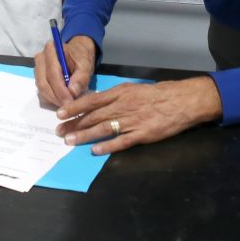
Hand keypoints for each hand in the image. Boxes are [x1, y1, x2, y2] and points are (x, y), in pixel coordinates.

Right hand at [34, 34, 95, 106]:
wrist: (78, 53)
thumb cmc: (81, 57)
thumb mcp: (86, 64)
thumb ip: (81, 77)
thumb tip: (72, 91)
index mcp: (51, 50)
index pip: (52, 73)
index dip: (60, 89)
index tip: (70, 101)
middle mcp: (40, 58)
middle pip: (43, 83)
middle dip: (56, 97)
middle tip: (69, 106)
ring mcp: (37, 69)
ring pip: (41, 89)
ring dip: (54, 99)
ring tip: (68, 103)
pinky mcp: (38, 78)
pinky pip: (42, 92)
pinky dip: (52, 99)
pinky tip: (62, 100)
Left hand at [55, 76, 222, 154]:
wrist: (180, 101)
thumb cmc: (155, 94)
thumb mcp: (131, 89)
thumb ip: (113, 97)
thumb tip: (93, 103)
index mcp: (119, 93)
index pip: (91, 100)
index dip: (74, 107)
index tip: (59, 113)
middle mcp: (123, 106)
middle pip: (93, 116)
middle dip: (74, 124)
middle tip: (59, 131)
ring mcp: (132, 121)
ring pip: (103, 128)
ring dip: (85, 135)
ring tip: (70, 141)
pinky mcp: (142, 134)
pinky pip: (122, 141)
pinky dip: (107, 146)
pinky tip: (95, 151)